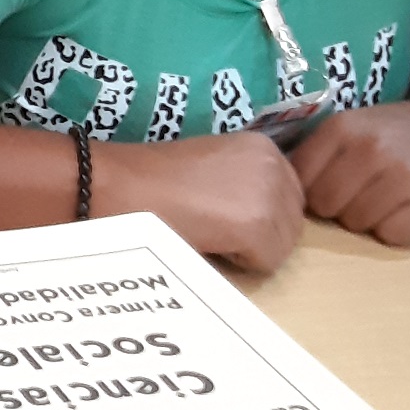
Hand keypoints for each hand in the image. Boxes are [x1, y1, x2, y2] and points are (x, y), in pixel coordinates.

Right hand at [99, 132, 305, 274]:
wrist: (118, 185)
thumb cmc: (153, 179)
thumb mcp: (213, 165)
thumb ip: (246, 180)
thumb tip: (260, 214)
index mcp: (264, 146)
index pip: (287, 199)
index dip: (254, 214)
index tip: (216, 208)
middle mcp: (276, 164)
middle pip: (291, 223)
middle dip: (258, 233)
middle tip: (210, 221)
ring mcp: (269, 195)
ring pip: (282, 246)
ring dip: (248, 249)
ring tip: (207, 228)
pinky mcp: (257, 225)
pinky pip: (266, 263)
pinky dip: (238, 262)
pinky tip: (208, 239)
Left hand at [289, 91, 409, 247]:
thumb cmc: (401, 131)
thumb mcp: (356, 125)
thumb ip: (320, 153)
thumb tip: (279, 190)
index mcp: (343, 127)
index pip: (299, 180)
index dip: (311, 189)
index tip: (329, 185)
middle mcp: (370, 149)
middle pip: (325, 207)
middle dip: (339, 206)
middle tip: (363, 192)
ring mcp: (402, 177)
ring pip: (356, 224)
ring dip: (368, 218)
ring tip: (388, 196)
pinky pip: (391, 236)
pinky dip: (397, 229)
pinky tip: (409, 207)